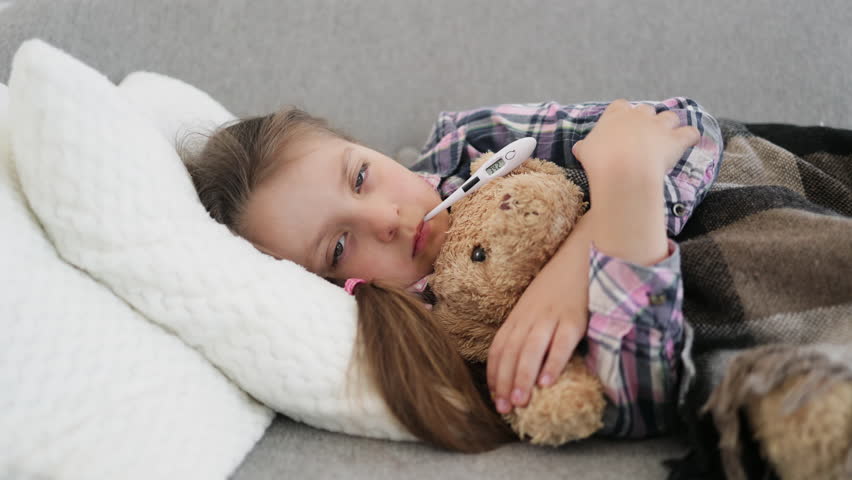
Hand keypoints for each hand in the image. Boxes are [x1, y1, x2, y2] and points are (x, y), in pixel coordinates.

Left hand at [486, 212, 596, 413]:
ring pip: (530, 350)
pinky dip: (552, 363)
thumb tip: (525, 360)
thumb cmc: (562, 282)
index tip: (495, 396)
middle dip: (504, 382)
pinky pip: (560, 344)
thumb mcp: (538, 303)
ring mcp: (551, 316)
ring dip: (523, 377)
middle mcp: (530, 316)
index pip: (499, 347)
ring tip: (519, 401)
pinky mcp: (573, 317)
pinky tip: (547, 383)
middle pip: (511, 352)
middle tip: (504, 408)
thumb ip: (530, 326)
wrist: (584, 251)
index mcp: (519, 314)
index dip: (495, 373)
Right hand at [572, 99, 699, 181]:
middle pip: (646, 109)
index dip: (621, 115)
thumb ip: (585, 147)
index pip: (619, 106)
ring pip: (669, 116)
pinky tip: (690, 141)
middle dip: (645, 120)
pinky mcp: (676, 139)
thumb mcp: (585, 152)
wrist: (623, 171)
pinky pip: (690, 133)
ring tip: (665, 138)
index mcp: (616, 114)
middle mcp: (639, 114)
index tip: (619, 127)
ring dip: (669, 125)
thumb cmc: (600, 160)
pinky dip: (690, 137)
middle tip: (641, 136)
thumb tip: (580, 148)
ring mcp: (659, 125)